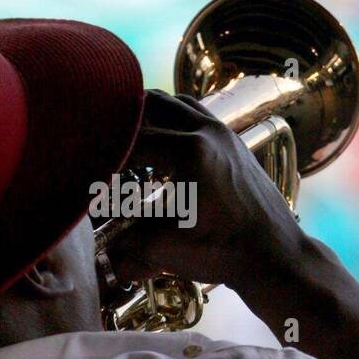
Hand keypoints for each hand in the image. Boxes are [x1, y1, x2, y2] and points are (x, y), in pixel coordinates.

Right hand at [105, 89, 301, 290]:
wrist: (275, 255)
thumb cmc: (225, 253)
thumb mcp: (165, 249)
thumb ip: (122, 241)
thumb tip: (91, 240)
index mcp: (189, 152)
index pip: (129, 139)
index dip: (100, 152)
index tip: (82, 165)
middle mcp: (206, 132)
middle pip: (147, 105)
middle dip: (118, 124)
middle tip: (95, 145)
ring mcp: (222, 131)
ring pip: (171, 103)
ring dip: (144, 117)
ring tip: (122, 142)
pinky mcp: (230, 139)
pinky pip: (193, 112)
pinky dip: (169, 119)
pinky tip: (158, 144)